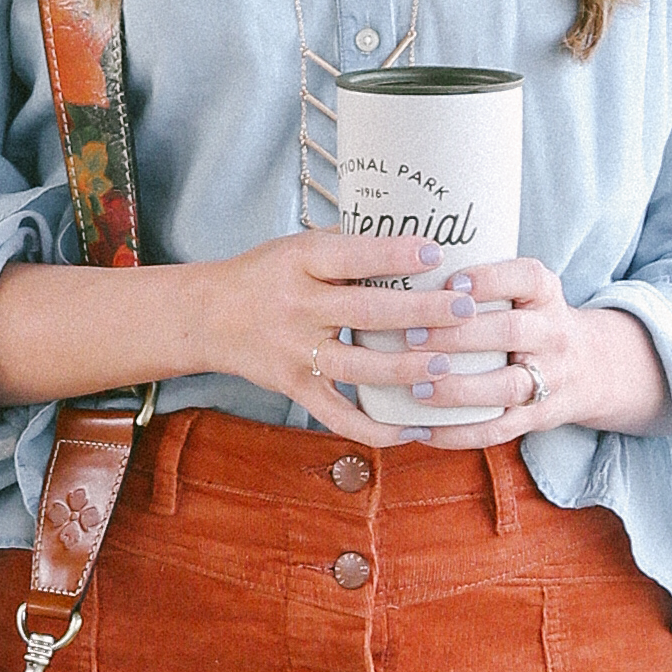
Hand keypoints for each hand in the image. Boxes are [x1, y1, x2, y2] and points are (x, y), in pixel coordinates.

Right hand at [164, 224, 469, 434]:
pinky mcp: (295, 388)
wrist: (206, 316)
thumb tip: (417, 242)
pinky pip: (338, 416)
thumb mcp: (298, 246)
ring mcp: (295, 353)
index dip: (393, 255)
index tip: (435, 252)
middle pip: (365, 312)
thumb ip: (350, 245)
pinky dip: (376, 428)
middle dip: (420, 311)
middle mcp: (297, 308)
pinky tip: (415, 428)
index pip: (351, 256)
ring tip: (447, 365)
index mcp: (300, 263)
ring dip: (405, 369)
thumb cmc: (265, 274)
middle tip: (464, 309)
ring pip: (357, 367)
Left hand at [312, 249, 670, 447]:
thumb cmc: (528, 315)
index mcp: (544, 291)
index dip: (488, 279)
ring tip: (415, 388)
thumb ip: (476, 271)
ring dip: (459, 389)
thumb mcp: (521, 285)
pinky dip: (459, 433)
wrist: (590, 367)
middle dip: (461, 336)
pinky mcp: (537, 417)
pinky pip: (499, 430)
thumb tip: (388, 241)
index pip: (525, 277)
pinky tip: (421, 430)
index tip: (448, 279)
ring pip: (507, 386)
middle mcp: (553, 332)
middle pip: (511, 332)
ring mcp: (549, 378)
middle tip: (411, 335)